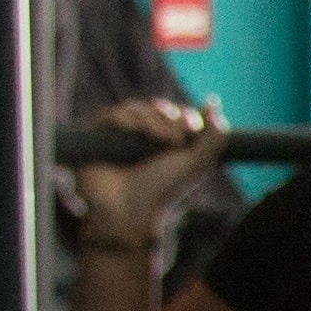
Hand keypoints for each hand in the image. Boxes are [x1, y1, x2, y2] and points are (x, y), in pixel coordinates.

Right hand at [68, 95, 228, 252]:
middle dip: (171, 117)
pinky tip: (140, 134)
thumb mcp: (197, 162)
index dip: (186, 115)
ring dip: (154, 120)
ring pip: (136, 108)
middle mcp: (140, 137)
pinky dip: (130, 120)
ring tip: (163, 141)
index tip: (193, 128)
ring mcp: (118, 136)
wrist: (128, 208)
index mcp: (164, 142)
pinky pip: (113, 115)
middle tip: (177, 139)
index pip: (176, 112)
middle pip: (158, 107)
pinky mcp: (97, 136)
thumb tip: (212, 101)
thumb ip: (213, 135)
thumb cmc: (162, 189)